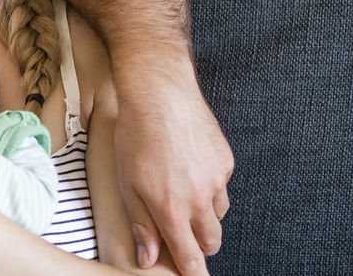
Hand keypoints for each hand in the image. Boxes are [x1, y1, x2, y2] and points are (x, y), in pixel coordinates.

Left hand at [115, 74, 233, 274]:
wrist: (159, 93)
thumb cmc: (135, 135)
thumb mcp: (127, 183)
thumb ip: (141, 223)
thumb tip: (148, 257)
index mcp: (172, 209)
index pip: (190, 257)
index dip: (193, 273)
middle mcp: (200, 199)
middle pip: (210, 240)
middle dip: (198, 244)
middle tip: (182, 234)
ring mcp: (216, 179)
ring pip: (217, 213)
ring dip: (203, 212)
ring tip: (180, 190)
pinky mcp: (225, 160)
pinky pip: (221, 184)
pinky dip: (208, 184)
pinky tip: (189, 165)